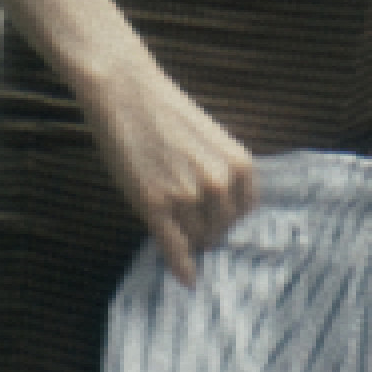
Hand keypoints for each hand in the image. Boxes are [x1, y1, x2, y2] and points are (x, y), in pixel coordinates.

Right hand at [84, 62, 256, 285]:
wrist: (127, 92)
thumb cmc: (167, 113)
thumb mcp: (210, 141)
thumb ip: (222, 175)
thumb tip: (225, 214)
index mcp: (239, 164)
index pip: (245, 214)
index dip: (229, 220)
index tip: (219, 227)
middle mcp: (218, 183)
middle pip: (221, 230)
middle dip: (209, 232)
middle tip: (194, 229)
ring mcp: (186, 195)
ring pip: (198, 240)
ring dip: (191, 241)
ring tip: (178, 230)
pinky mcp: (154, 204)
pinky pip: (174, 247)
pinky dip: (181, 267)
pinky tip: (186, 279)